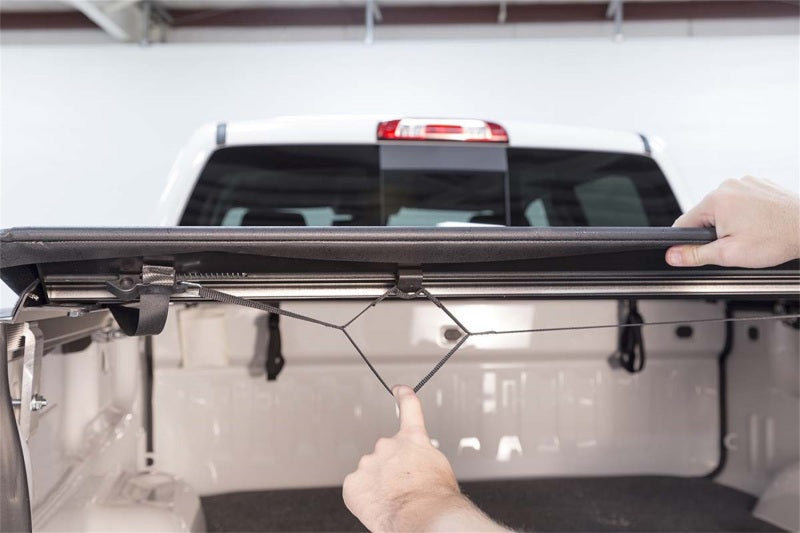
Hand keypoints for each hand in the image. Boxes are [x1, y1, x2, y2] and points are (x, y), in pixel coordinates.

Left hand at [342, 385, 505, 531]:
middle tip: (403, 489)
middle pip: (386, 454)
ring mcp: (368, 463)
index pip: (409, 409)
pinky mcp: (353, 483)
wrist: (424, 517)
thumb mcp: (440, 469)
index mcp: (413, 440)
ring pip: (370, 473)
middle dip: (391, 469)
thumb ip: (423, 458)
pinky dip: (365, 499)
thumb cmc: (436, 499)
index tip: (398, 389)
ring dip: (378, 485)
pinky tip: (379, 507)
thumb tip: (417, 467)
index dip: (403, 397)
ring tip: (394, 502)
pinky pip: (357, 489)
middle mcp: (388, 445)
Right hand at [666, 176, 799, 267]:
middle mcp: (729, 186)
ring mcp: (746, 182)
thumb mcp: (729, 254)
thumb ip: (695, 254)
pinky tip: (759, 225)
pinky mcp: (759, 184)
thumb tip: (673, 255)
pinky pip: (741, 201)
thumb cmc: (777, 238)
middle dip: (714, 231)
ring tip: (751, 234)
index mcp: (716, 200)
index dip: (686, 241)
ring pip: (723, 208)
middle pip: (705, 214)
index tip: (696, 251)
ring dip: (730, 222)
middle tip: (734, 244)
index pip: (683, 223)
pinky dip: (745, 213)